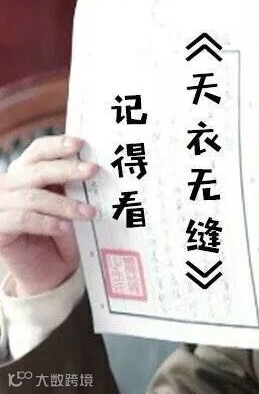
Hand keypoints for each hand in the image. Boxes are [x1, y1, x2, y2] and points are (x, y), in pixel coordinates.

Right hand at [0, 135, 97, 296]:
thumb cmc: (63, 229)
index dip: (57, 144)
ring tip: (90, 213)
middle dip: (67, 169)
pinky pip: (22, 219)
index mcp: (27, 171)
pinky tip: (65, 227)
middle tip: (93, 170)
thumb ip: (74, 182)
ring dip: (65, 204)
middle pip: (37, 171)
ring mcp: (0, 206)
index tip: (80, 144)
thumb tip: (94, 165)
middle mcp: (10, 185)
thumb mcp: (70, 200)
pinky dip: (47, 222)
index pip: (38, 150)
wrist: (50, 268)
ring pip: (33, 197)